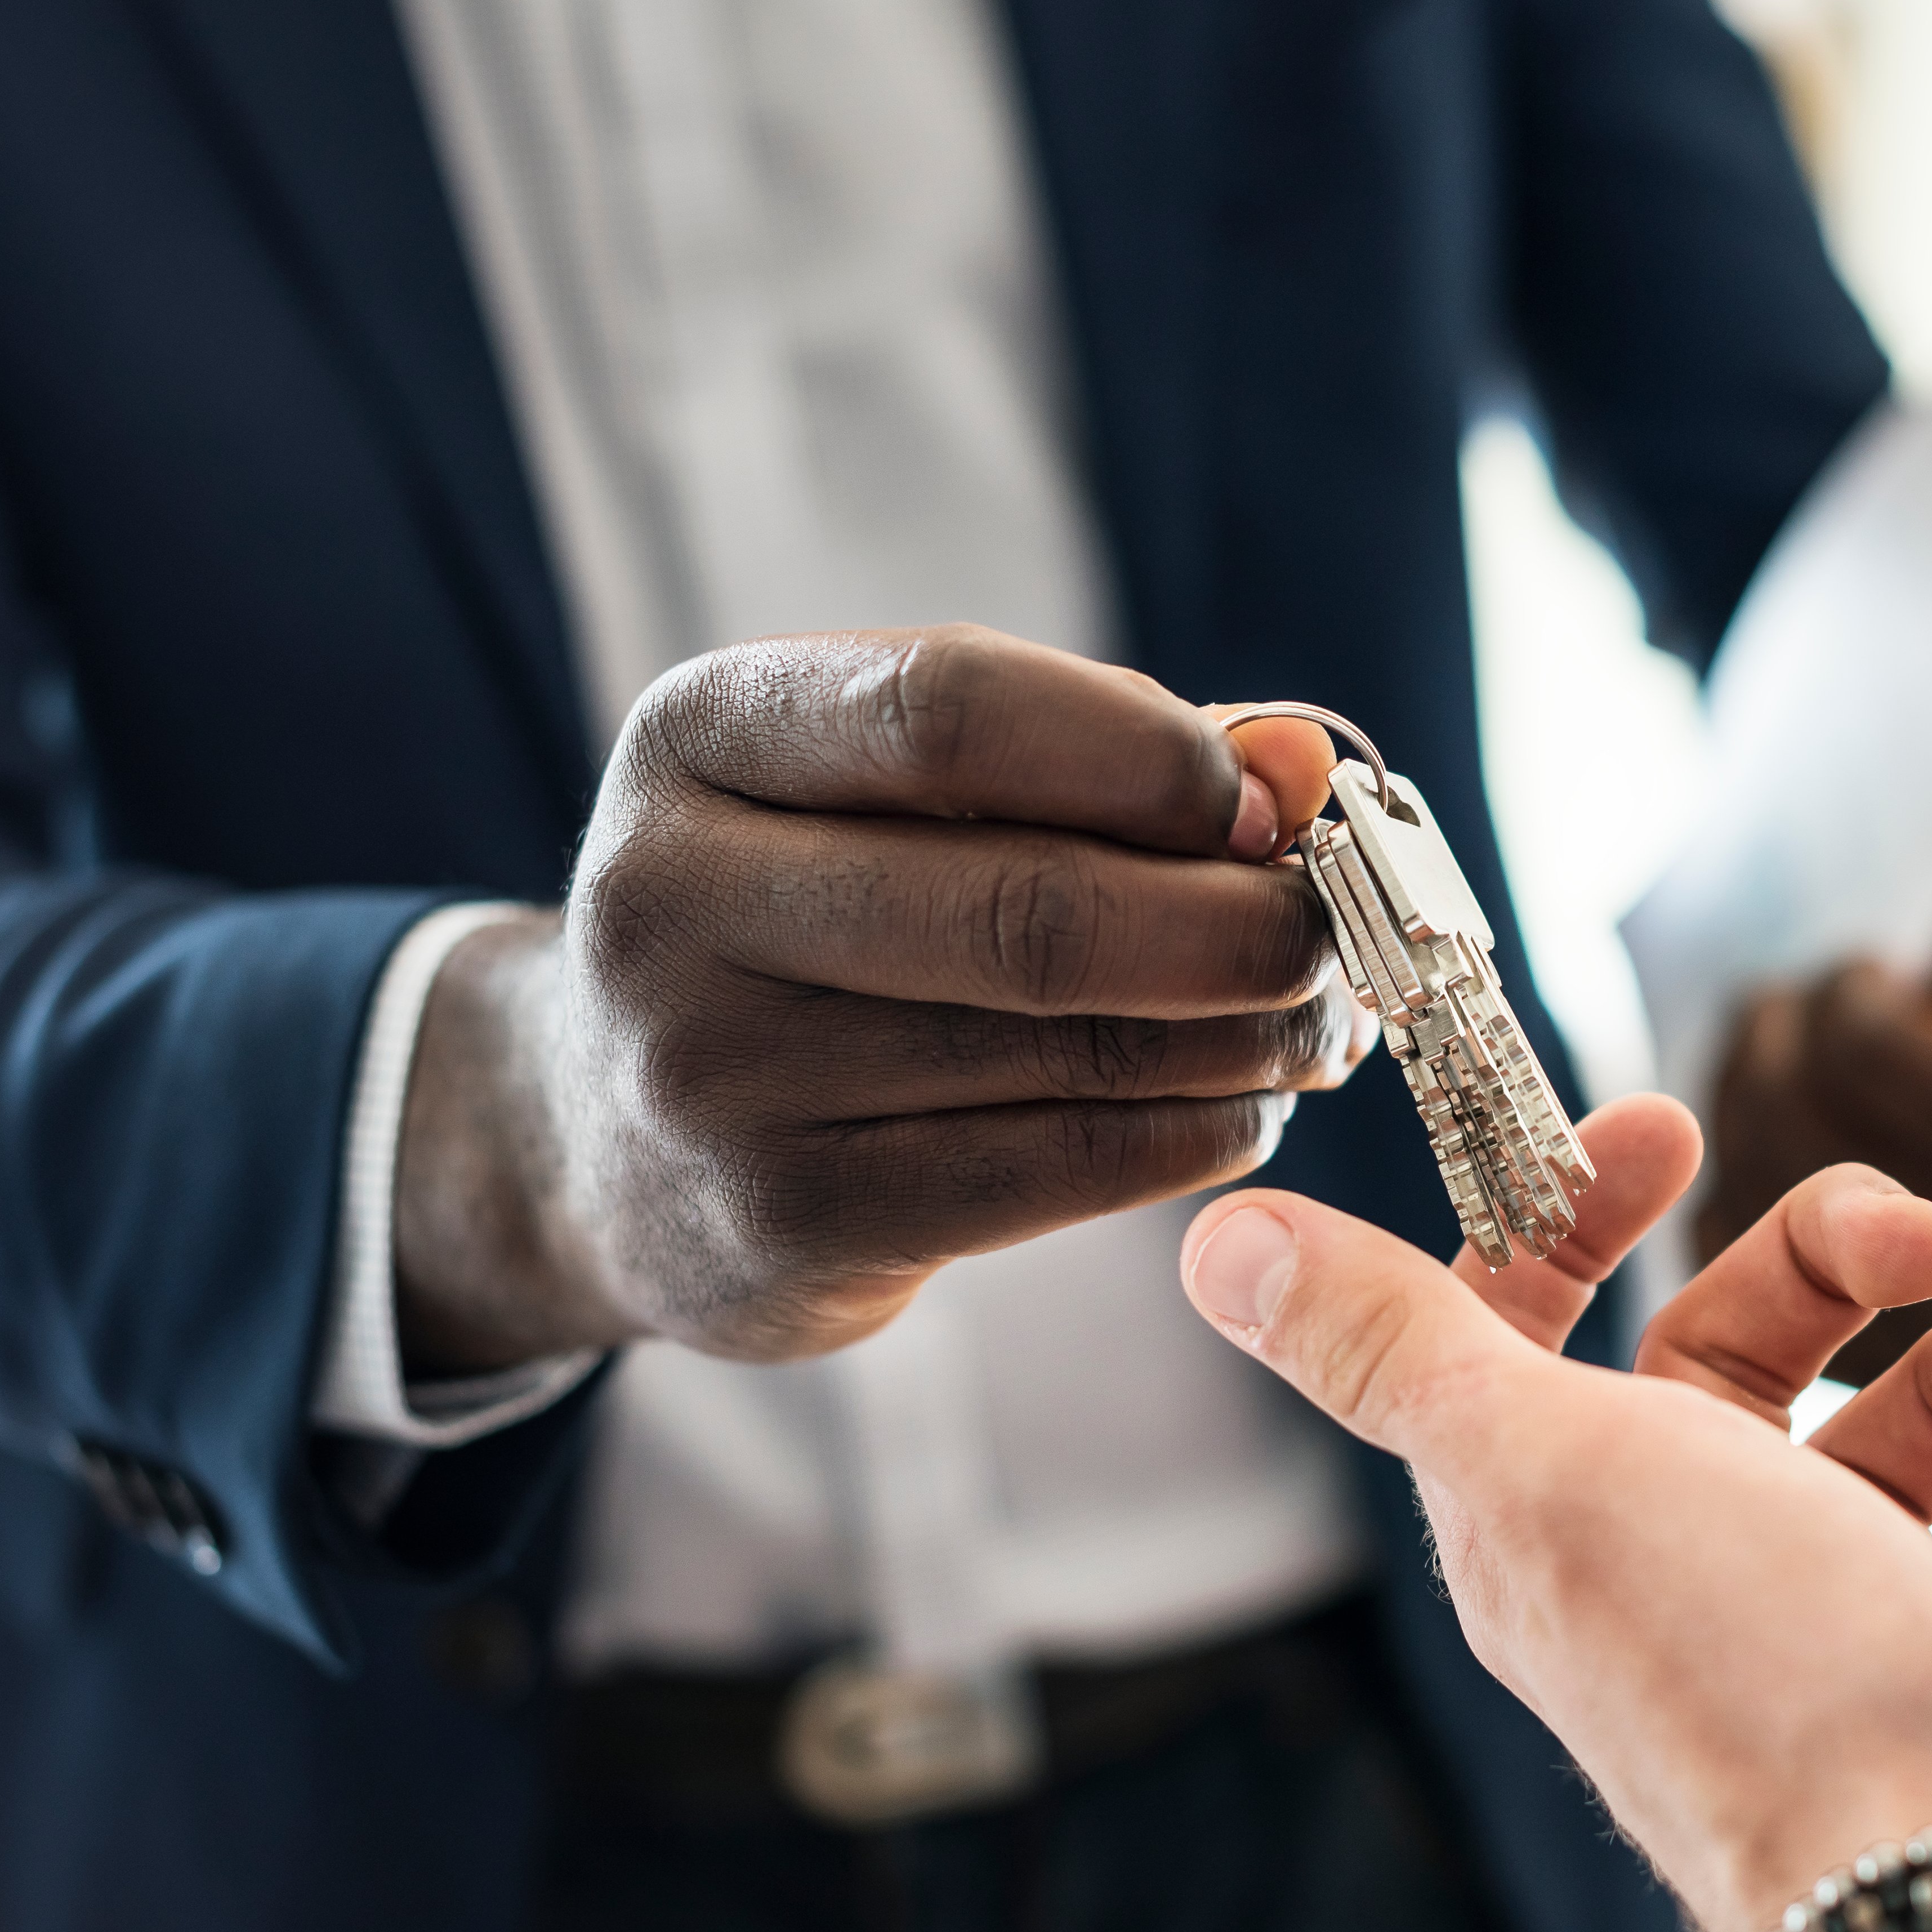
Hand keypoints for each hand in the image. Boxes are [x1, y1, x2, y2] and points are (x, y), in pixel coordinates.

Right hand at [395, 626, 1361, 1372]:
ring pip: (1065, 1050)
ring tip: (1314, 1019)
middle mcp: (673, 899)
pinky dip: (1193, 1134)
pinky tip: (1244, 1107)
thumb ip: (1088, 757)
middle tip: (1331, 935)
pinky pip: (1054, 1170)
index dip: (1150, 755)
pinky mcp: (784, 1223)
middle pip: (1031, 906)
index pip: (954, 708)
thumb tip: (1297, 764)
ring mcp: (716, 1076)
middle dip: (1234, 923)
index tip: (1274, 802)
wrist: (599, 1139)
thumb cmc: (810, 920)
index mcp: (700, 736)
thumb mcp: (887, 795)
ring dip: (1241, 1036)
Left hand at [1178, 1094, 1931, 1931]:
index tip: (1669, 1130)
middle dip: (1844, 1264)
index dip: (1578, 1213)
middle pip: (1749, 1354)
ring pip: (1922, 1437)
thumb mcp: (1538, 1467)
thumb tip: (1217, 1242)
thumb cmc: (1758, 1674)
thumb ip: (1390, 1345)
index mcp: (1558, 1524)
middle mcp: (1693, 1580)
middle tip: (1927, 1245)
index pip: (1534, 1329)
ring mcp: (1852, 1645)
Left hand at [1701, 796, 1931, 1381]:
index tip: (1883, 971)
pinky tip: (1777, 1120)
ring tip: (1805, 1047)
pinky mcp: (1814, 1341)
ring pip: (1736, 1140)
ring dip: (1750, 1067)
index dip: (1852, 982)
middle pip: (1789, 1083)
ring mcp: (1883, 1312)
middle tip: (1829, 1001)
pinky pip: (1714, 1206)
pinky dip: (1729, 1147)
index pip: (1865, 1039)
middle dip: (1795, 1016)